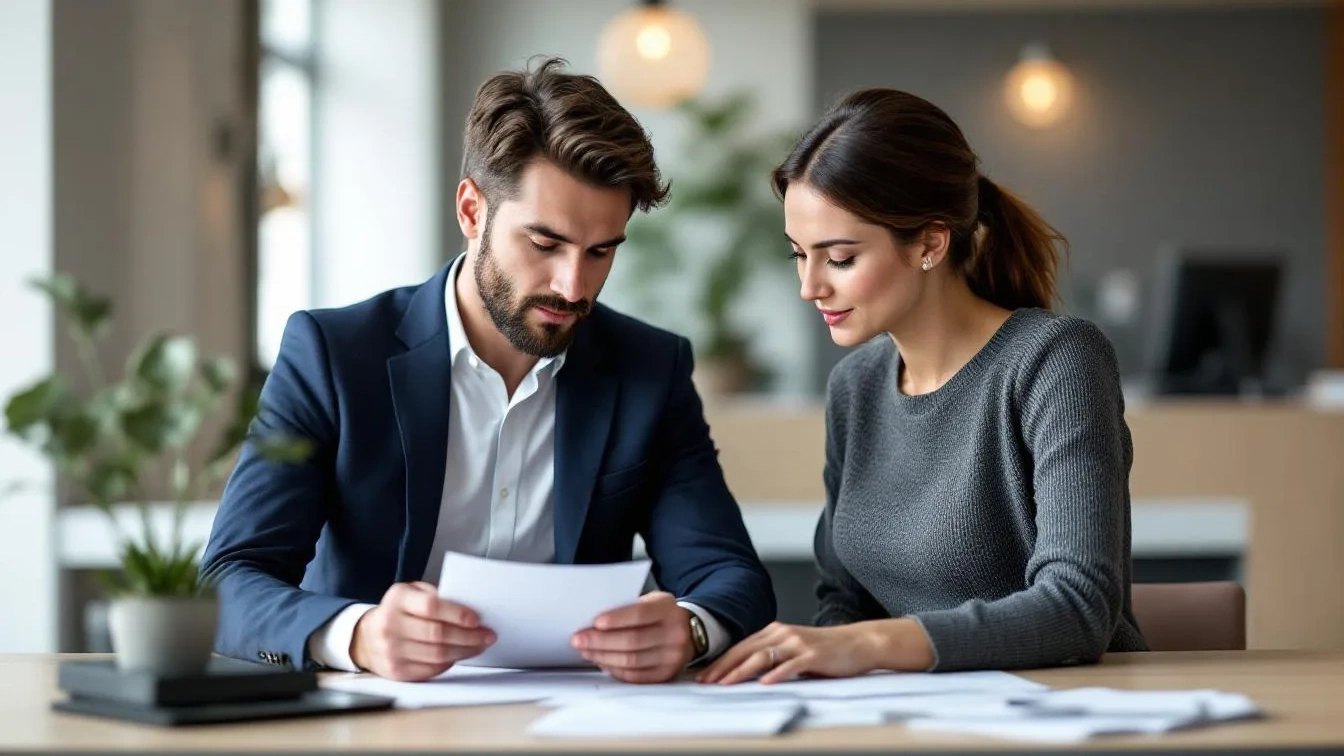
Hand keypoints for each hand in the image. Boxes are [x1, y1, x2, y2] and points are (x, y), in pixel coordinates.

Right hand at [350, 581, 495, 680]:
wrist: (366, 637)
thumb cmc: (397, 611)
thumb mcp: (411, 592)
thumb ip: (435, 596)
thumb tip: (469, 608)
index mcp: (397, 600)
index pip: (431, 607)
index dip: (457, 614)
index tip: (477, 619)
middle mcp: (390, 625)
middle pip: (438, 634)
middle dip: (469, 636)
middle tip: (488, 635)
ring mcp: (391, 651)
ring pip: (438, 655)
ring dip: (465, 651)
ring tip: (480, 645)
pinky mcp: (396, 671)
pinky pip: (432, 669)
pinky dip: (450, 662)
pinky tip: (460, 655)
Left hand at [571, 591, 694, 683]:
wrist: (687, 632)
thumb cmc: (659, 614)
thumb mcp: (651, 601)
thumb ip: (628, 607)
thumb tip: (593, 622)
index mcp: (668, 609)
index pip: (640, 614)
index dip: (616, 619)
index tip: (594, 622)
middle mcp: (674, 634)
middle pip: (633, 641)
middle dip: (601, 641)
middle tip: (578, 639)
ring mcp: (672, 657)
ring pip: (631, 661)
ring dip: (603, 657)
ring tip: (585, 651)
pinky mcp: (666, 674)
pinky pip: (635, 676)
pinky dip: (614, 670)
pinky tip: (601, 662)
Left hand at [698, 619, 930, 684]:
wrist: (858, 643)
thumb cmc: (825, 650)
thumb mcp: (793, 650)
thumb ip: (772, 657)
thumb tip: (745, 674)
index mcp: (775, 632)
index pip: (740, 647)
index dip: (721, 662)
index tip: (705, 676)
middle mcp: (782, 634)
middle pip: (745, 650)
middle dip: (723, 667)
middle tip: (706, 682)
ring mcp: (797, 643)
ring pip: (762, 656)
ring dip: (741, 671)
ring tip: (726, 684)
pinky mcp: (812, 654)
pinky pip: (789, 664)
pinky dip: (775, 673)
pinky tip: (764, 683)